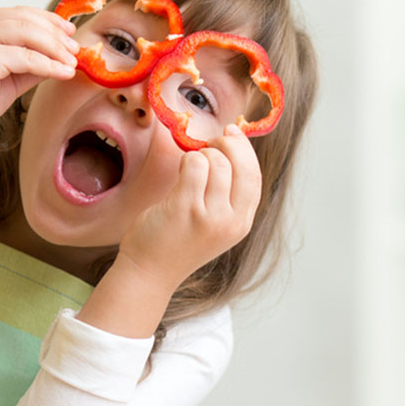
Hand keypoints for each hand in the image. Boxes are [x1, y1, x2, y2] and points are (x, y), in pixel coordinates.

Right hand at [0, 6, 78, 147]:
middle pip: (26, 20)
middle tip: (75, 49)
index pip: (18, 13)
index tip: (68, 31)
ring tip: (72, 61)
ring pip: (28, 34)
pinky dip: (49, 65)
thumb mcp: (9, 76)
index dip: (47, 19)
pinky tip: (63, 73)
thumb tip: (63, 54)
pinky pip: (26, 58)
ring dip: (55, 48)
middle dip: (55, 34)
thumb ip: (31, 61)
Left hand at [118, 125, 263, 291]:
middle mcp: (230, 221)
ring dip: (200, 155)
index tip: (232, 134)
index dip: (245, 151)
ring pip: (216, 162)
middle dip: (226, 145)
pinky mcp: (185, 208)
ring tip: (189, 168)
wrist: (150, 271)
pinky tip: (179, 171)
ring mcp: (209, 216)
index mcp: (241, 224)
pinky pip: (193, 165)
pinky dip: (187, 160)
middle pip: (242, 166)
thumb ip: (226, 195)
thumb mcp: (214, 224)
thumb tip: (231, 146)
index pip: (254, 177)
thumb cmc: (177, 241)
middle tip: (208, 144)